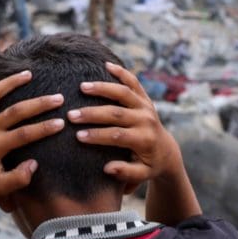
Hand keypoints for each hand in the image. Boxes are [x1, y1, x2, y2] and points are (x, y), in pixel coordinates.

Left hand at [0, 71, 65, 205]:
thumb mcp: (1, 188)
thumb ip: (20, 178)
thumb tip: (34, 163)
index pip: (24, 134)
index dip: (44, 128)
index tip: (62, 123)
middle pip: (15, 111)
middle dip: (39, 103)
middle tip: (58, 97)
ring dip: (11, 81)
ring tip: (28, 73)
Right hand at [70, 63, 184, 186]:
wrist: (166, 151)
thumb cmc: (148, 165)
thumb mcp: (141, 174)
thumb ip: (126, 173)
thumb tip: (108, 168)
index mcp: (145, 139)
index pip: (118, 136)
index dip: (98, 135)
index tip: (77, 136)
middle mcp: (147, 120)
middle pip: (117, 113)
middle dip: (93, 113)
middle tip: (71, 114)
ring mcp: (146, 106)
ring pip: (124, 93)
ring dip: (103, 88)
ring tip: (82, 87)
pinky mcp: (145, 98)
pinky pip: (133, 82)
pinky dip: (121, 72)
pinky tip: (106, 64)